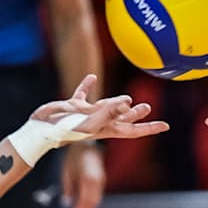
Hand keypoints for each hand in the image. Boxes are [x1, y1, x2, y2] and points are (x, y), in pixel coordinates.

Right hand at [30, 74, 167, 140]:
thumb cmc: (65, 128)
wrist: (41, 129)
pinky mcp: (72, 105)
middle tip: (148, 107)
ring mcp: (85, 114)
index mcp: (105, 129)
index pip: (133, 130)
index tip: (166, 125)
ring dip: (117, 102)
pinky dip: (87, 85)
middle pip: (122, 118)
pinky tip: (92, 77)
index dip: (150, 128)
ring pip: (105, 106)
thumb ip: (109, 110)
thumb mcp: (90, 120)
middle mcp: (98, 122)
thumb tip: (128, 101)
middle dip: (136, 115)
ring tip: (130, 98)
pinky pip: (82, 93)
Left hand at [62, 141, 104, 207]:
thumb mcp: (68, 168)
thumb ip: (69, 185)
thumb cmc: (75, 155)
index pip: (87, 197)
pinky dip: (89, 206)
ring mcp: (101, 180)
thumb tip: (67, 201)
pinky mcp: (101, 182)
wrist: (88, 143)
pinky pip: (95, 196)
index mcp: (89, 175)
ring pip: (95, 200)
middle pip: (93, 201)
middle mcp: (98, 179)